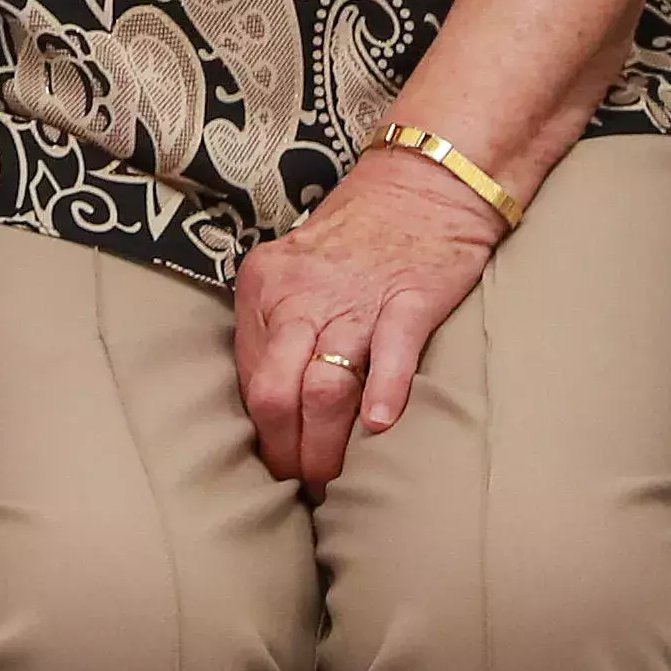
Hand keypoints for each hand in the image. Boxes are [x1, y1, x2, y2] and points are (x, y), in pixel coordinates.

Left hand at [231, 148, 506, 488]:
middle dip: (284, 451)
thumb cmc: (357, 238)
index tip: (274, 467)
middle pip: (274, 390)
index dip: (260, 432)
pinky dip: (384, 392)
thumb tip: (269, 408)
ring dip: (325, 446)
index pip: (247, 378)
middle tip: (301, 487)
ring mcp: (356, 296)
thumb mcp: (295, 272)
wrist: (423, 182)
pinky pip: (391, 351)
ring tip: (333, 483)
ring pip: (325, 385)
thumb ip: (278, 329)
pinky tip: (380, 429)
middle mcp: (300, 293)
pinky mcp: (410, 297)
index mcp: (264, 285)